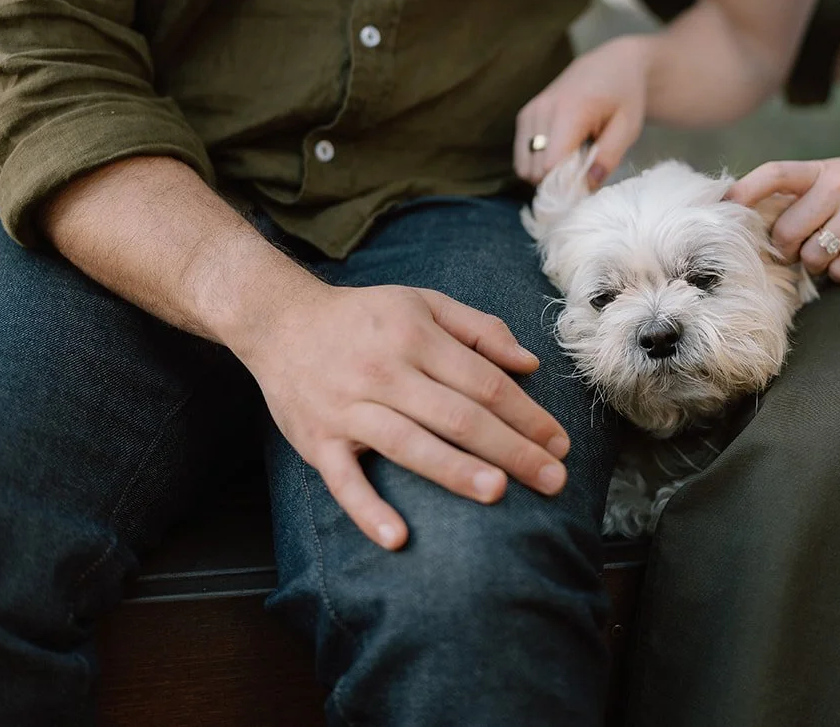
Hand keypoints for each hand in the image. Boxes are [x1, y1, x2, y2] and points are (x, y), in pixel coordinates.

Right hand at [231, 278, 571, 550]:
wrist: (279, 322)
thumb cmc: (364, 316)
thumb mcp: (423, 302)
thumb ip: (479, 329)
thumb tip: (529, 363)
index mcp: (416, 337)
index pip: (483, 381)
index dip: (526, 413)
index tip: (559, 443)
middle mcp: (385, 372)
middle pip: (458, 416)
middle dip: (510, 449)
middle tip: (553, 479)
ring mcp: (349, 409)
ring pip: (409, 444)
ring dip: (454, 471)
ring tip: (499, 492)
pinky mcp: (317, 441)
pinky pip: (343, 481)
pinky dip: (367, 510)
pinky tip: (398, 537)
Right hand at [515, 34, 653, 186]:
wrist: (612, 65)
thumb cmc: (624, 96)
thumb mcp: (628, 128)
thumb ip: (608, 158)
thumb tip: (585, 187)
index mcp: (570, 111)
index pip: (551, 164)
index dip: (566, 185)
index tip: (586, 185)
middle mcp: (542, 110)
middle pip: (534, 170)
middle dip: (556, 181)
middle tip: (582, 172)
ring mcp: (529, 112)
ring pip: (524, 167)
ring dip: (546, 173)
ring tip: (573, 160)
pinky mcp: (524, 116)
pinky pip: (521, 156)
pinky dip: (538, 162)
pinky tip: (561, 152)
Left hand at [727, 147, 839, 282]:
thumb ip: (809, 191)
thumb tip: (762, 221)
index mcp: (828, 169)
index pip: (775, 173)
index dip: (744, 190)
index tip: (725, 206)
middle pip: (786, 231)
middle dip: (786, 248)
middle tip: (798, 250)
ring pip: (812, 256)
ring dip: (817, 263)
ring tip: (834, 252)